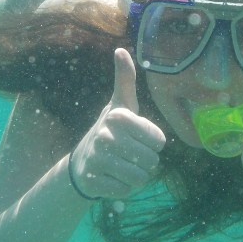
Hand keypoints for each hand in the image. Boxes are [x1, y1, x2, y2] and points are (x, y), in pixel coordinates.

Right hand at [69, 48, 165, 199]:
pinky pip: (126, 191)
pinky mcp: (94, 181)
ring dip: (137, 176)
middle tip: (131, 154)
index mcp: (118, 116)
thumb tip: (120, 50)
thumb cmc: (112, 130)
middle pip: (151, 161)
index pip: (159, 140)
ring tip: (124, 166)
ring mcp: (98, 159)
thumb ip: (125, 79)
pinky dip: (123, 188)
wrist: (83, 160)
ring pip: (140, 177)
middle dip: (146, 162)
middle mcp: (105, 136)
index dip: (154, 143)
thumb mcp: (121, 104)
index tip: (139, 138)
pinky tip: (113, 178)